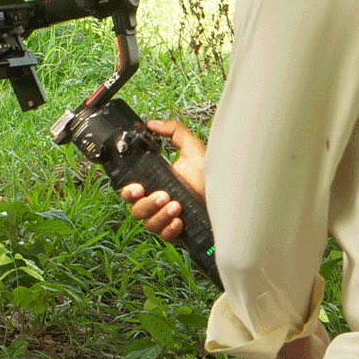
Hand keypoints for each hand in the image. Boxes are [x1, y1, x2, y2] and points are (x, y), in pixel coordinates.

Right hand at [119, 119, 206, 241]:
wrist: (229, 200)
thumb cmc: (210, 177)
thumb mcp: (193, 149)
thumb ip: (174, 131)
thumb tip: (154, 123)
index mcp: (156, 182)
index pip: (131, 190)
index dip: (129, 190)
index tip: (138, 187)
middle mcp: (157, 201)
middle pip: (136, 209)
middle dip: (147, 203)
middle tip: (163, 195)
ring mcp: (165, 218)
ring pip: (148, 223)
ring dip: (160, 214)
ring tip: (177, 205)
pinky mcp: (175, 232)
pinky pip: (163, 235)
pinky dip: (169, 229)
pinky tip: (180, 221)